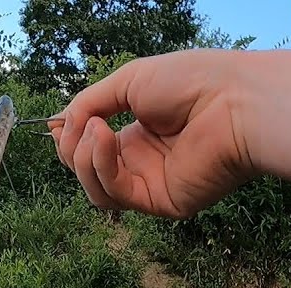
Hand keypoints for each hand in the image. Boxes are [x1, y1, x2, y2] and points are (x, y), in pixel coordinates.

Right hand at [49, 49, 257, 219]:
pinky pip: (115, 194)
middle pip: (86, 172)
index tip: (54, 126)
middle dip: (72, 150)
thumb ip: (88, 104)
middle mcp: (143, 163)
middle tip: (76, 127)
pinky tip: (105, 139)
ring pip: (95, 189)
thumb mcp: (128, 81)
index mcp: (138, 135)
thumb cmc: (193, 81)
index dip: (68, 141)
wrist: (236, 100)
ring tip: (96, 129)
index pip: (90, 150)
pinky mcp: (160, 202)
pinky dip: (101, 166)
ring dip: (84, 159)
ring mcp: (151, 185)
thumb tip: (57, 127)